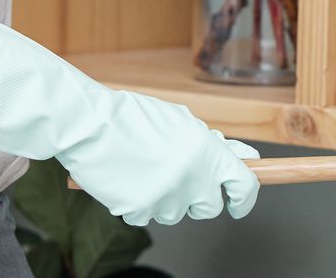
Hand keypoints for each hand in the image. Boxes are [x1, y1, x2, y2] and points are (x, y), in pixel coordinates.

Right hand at [0, 14, 259, 224]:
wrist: (88, 125)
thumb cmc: (133, 118)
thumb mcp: (182, 122)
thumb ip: (213, 144)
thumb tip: (246, 157)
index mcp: (206, 150)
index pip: (245, 183)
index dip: (246, 198)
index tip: (241, 204)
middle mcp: (192, 177)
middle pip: (210, 207)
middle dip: (199, 198)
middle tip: (179, 178)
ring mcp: (166, 197)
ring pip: (176, 213)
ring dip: (166, 198)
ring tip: (145, 168)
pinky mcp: (139, 212)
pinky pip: (147, 217)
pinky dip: (139, 204)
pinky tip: (127, 178)